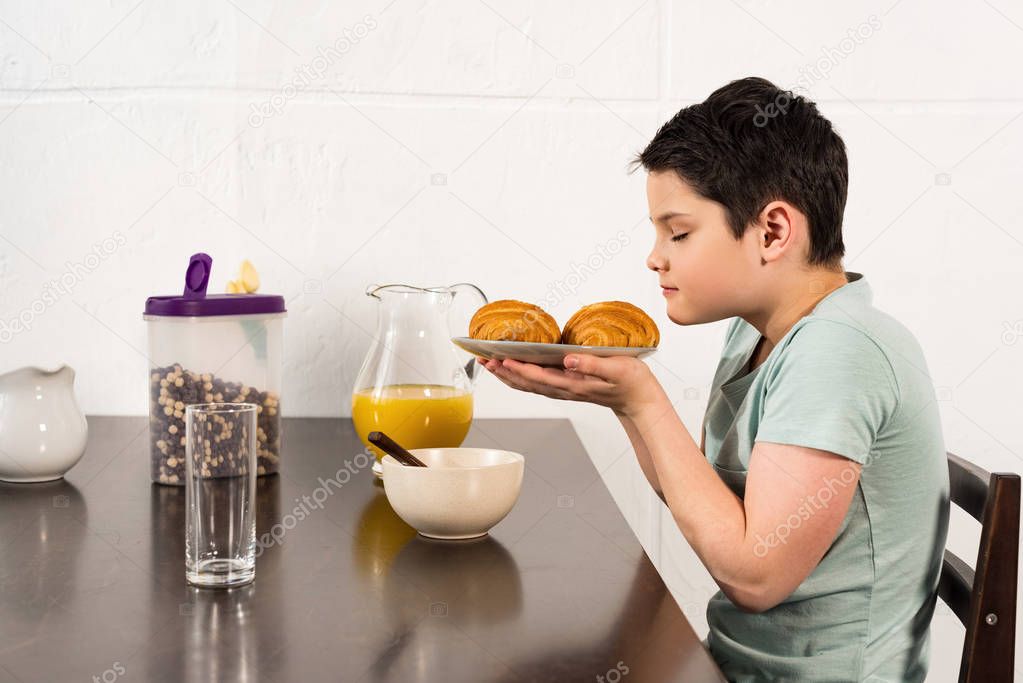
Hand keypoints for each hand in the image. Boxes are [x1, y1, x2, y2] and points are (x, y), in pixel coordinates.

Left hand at [479, 354, 663, 417]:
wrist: (639, 400)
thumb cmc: (631, 382)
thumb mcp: (616, 369)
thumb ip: (591, 364)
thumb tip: (567, 360)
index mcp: (574, 384)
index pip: (539, 377)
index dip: (518, 368)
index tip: (501, 359)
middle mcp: (565, 390)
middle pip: (527, 383)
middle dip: (503, 372)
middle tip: (483, 359)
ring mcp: (564, 390)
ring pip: (529, 385)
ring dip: (507, 375)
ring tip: (489, 363)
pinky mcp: (567, 388)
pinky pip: (537, 384)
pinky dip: (520, 377)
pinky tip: (512, 369)